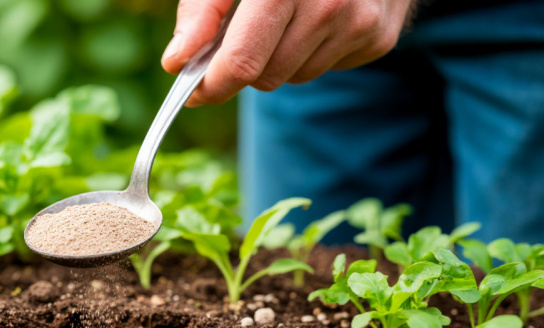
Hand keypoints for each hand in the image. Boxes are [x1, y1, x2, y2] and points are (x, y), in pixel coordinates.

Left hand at [161, 0, 415, 105]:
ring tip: (284, 18)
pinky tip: (318, 17)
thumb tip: (177, 61)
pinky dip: (312, 51)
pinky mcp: (378, 37)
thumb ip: (201, 10)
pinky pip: (326, 68)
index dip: (212, 84)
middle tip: (237, 40)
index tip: (195, 90)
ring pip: (294, 77)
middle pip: (265, 77)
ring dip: (279, 59)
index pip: (241, 62)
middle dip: (243, 67)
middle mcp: (327, 3)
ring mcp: (359, 21)